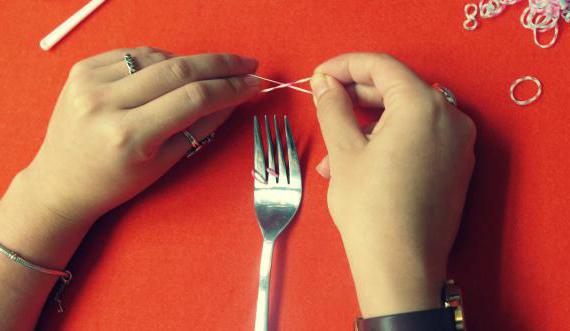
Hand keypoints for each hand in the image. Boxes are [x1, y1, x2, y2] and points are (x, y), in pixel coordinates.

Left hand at [22, 47, 259, 224]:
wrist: (61, 182)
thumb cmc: (116, 183)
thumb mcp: (164, 164)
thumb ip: (201, 128)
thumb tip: (233, 99)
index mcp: (128, 136)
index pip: (193, 98)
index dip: (230, 87)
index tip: (254, 82)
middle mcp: (105, 103)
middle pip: (177, 70)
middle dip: (220, 65)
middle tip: (247, 64)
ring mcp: (88, 82)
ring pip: (156, 57)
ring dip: (188, 64)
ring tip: (206, 76)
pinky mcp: (80, 70)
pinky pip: (132, 54)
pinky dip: (158, 61)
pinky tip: (170, 72)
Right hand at [310, 53, 475, 316]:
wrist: (401, 267)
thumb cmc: (369, 207)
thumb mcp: (344, 152)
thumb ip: (333, 107)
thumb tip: (325, 83)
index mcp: (424, 105)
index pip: (382, 66)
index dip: (346, 66)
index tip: (319, 76)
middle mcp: (450, 118)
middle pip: (397, 90)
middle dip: (355, 98)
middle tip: (323, 105)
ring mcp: (458, 144)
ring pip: (405, 119)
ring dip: (366, 128)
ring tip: (331, 156)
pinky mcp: (457, 168)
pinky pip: (418, 140)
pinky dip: (388, 144)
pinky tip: (357, 165)